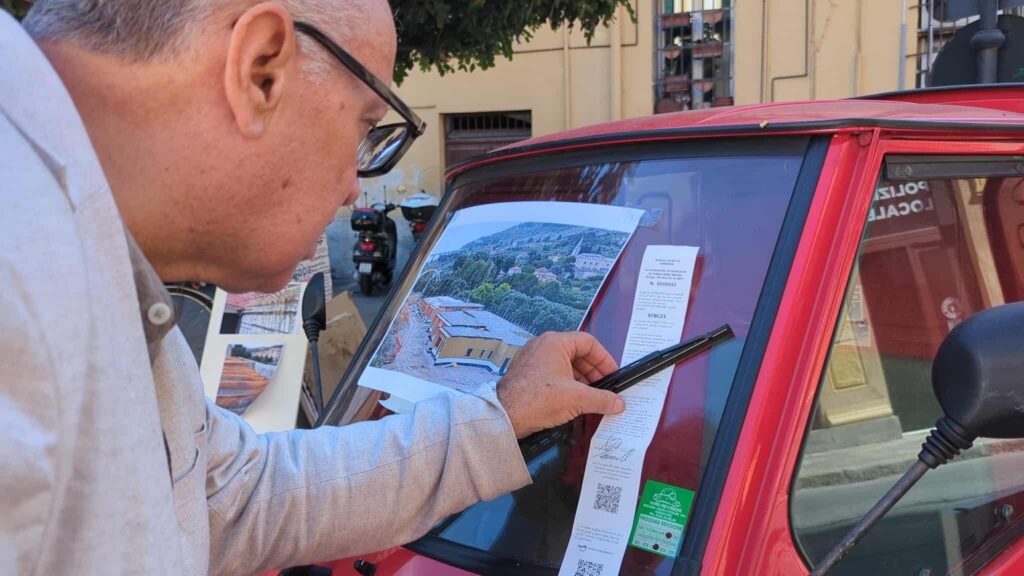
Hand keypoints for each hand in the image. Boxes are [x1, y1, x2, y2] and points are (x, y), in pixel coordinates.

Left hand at [497, 332, 624, 438]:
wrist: (505, 415)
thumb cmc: (534, 400)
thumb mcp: (577, 399)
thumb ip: (601, 399)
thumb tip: (617, 403)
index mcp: (555, 342)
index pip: (588, 343)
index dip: (604, 359)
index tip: (612, 374)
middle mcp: (542, 346)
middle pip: (577, 353)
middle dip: (593, 371)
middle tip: (604, 388)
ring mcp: (533, 358)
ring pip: (565, 363)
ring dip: (581, 379)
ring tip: (591, 396)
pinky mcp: (527, 373)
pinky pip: (553, 372)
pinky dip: (566, 383)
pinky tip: (573, 399)